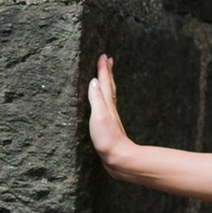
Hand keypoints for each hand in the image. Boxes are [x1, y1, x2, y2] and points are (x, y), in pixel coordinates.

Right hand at [85, 53, 138, 178]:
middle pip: (109, 86)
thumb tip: (93, 80)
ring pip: (109, 94)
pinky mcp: (109, 125)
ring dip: (107, 82)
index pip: (103, 82)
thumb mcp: (99, 116)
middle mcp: (110, 108)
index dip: (103, 69)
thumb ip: (96, 99)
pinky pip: (106, 104)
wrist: (118, 157)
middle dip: (107, 71)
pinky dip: (105, 96)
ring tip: (106, 74)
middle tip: (108, 59)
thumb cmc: (108, 138)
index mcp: (107, 104)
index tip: (103, 55)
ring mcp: (110, 116)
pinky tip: (104, 100)